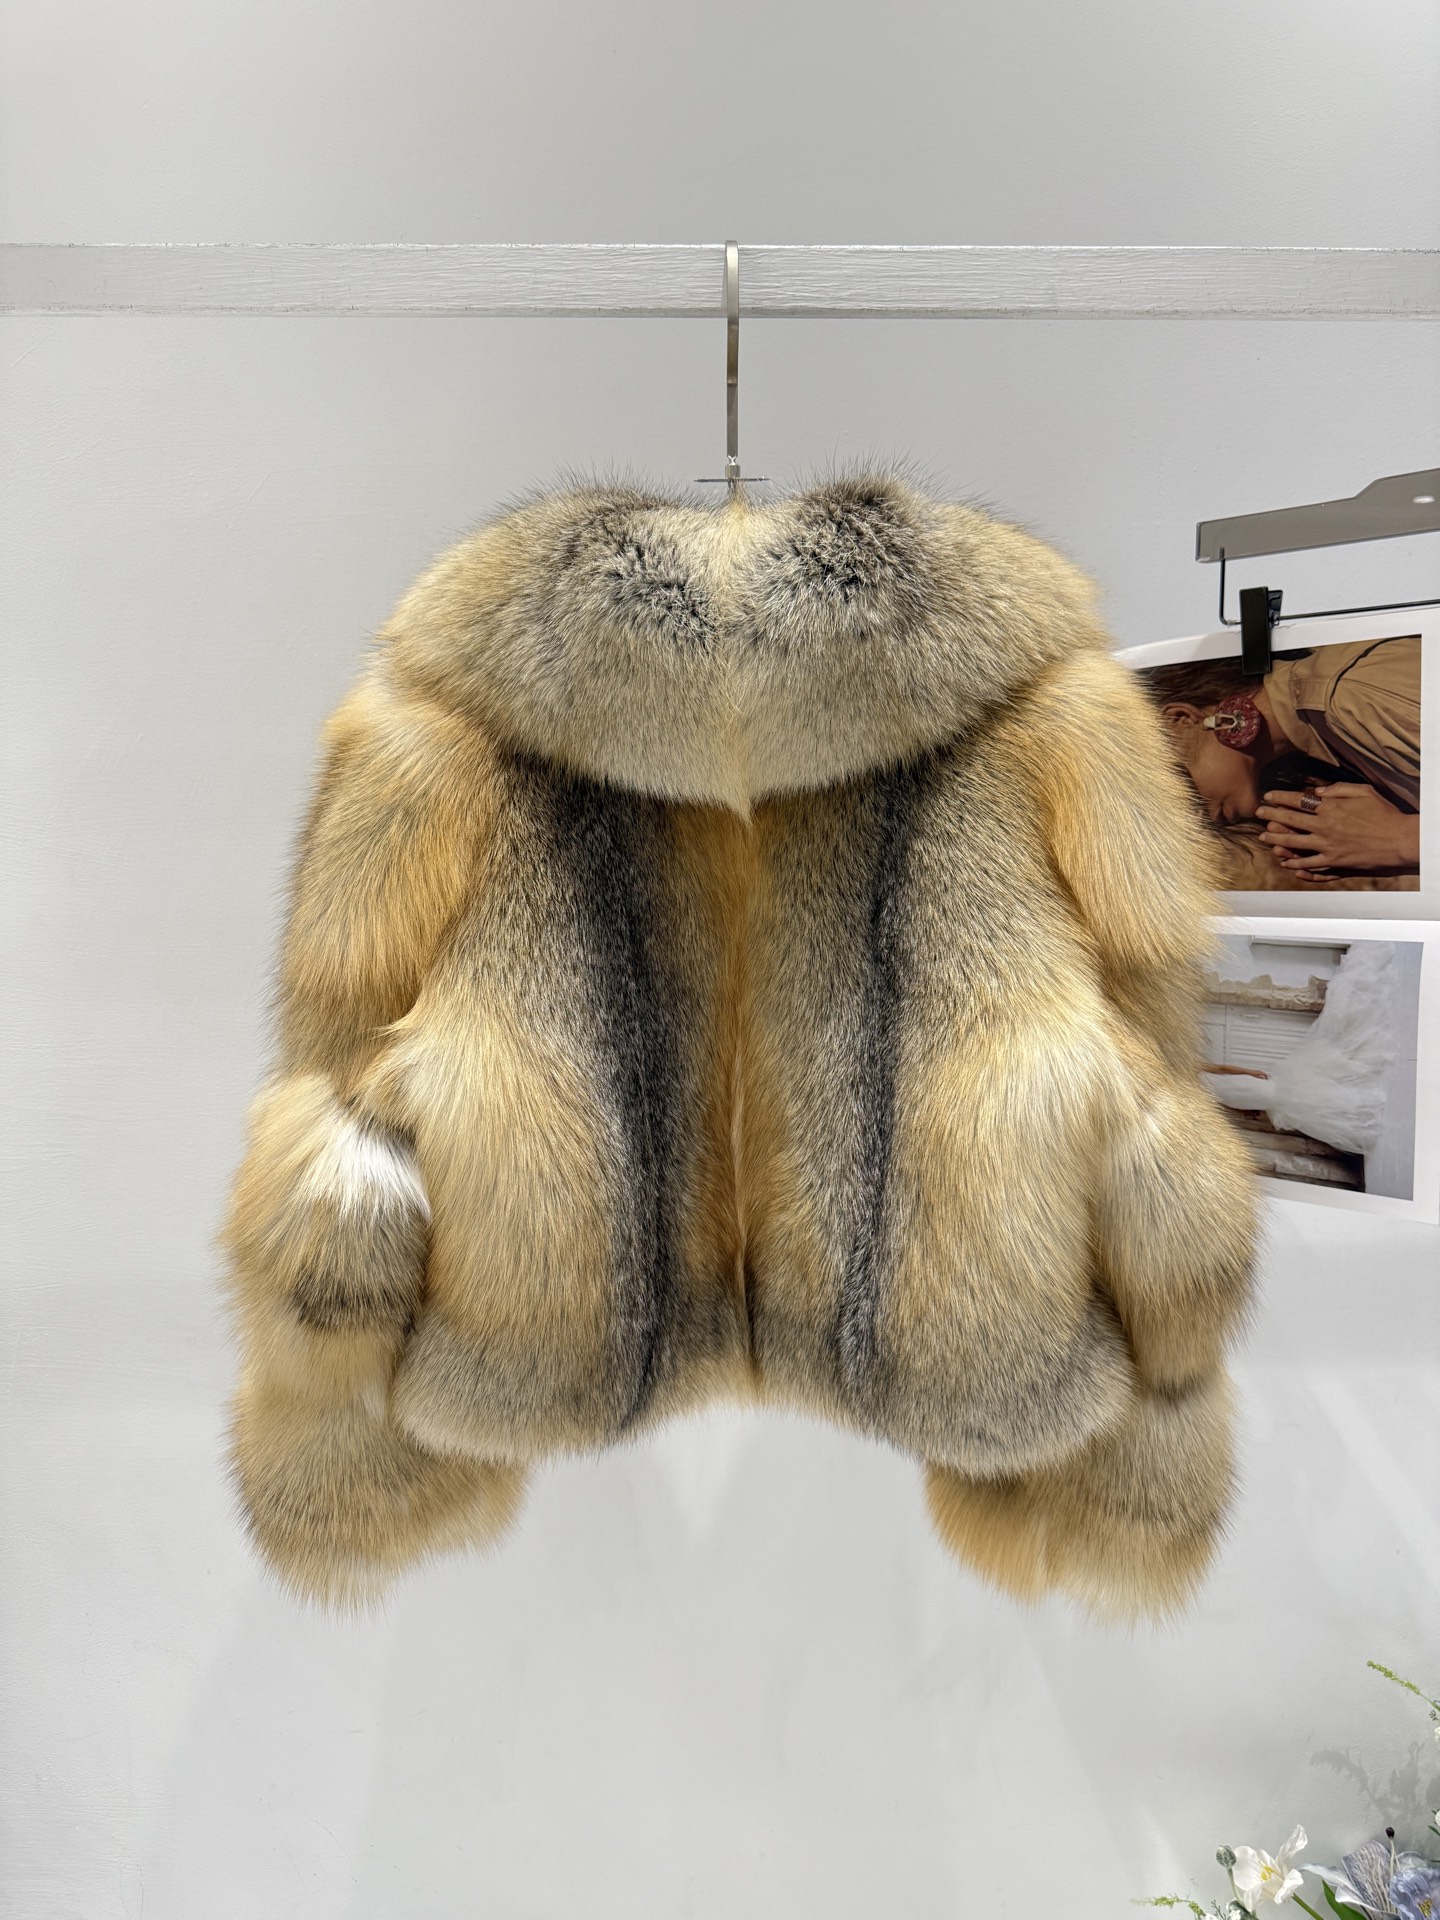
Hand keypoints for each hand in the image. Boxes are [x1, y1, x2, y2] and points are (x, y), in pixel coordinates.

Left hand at [1256, 782, 1419, 877]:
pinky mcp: (1335, 863)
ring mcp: (1328, 846)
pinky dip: (1296, 864)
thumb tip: (1317, 791)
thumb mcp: (1364, 791)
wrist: (1399, 840)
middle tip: (1257, 813)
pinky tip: (1285, 862)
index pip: (1298, 801)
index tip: (1268, 796)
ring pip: (1294, 844)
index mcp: (1331, 808)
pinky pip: (1310, 864)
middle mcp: (1325, 827)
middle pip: (1290, 821)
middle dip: (1271, 816)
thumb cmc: (1385, 813)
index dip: (1280, 798)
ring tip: (1264, 838)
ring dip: (1276, 840)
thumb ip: (1338, 789)